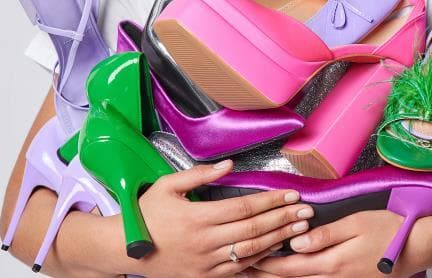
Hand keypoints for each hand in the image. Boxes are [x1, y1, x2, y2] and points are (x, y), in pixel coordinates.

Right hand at [131, 160, 314, 277]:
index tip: (290, 194)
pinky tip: (277, 249)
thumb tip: (229, 165)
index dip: (270, 201)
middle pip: (253, 229)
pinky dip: (260, 259)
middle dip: (283, 219)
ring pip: (251, 251)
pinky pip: (239, 269)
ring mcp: (206, 263)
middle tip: (306, 211)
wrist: (125, 250)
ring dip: (279, 239)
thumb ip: (199, 174)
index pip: (243, 208)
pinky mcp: (205, 277)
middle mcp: (204, 242)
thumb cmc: (146, 215)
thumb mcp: (168, 186)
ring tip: (299, 229)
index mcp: (197, 217)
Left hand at [247, 210, 426, 276]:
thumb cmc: (387, 230)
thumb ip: (324, 235)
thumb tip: (295, 243)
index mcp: (333, 263)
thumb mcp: (355, 224)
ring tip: (256, 273)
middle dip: (264, 275)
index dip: (265, 264)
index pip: (289, 267)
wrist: (416, 248)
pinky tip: (288, 275)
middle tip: (240, 268)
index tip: (245, 258)